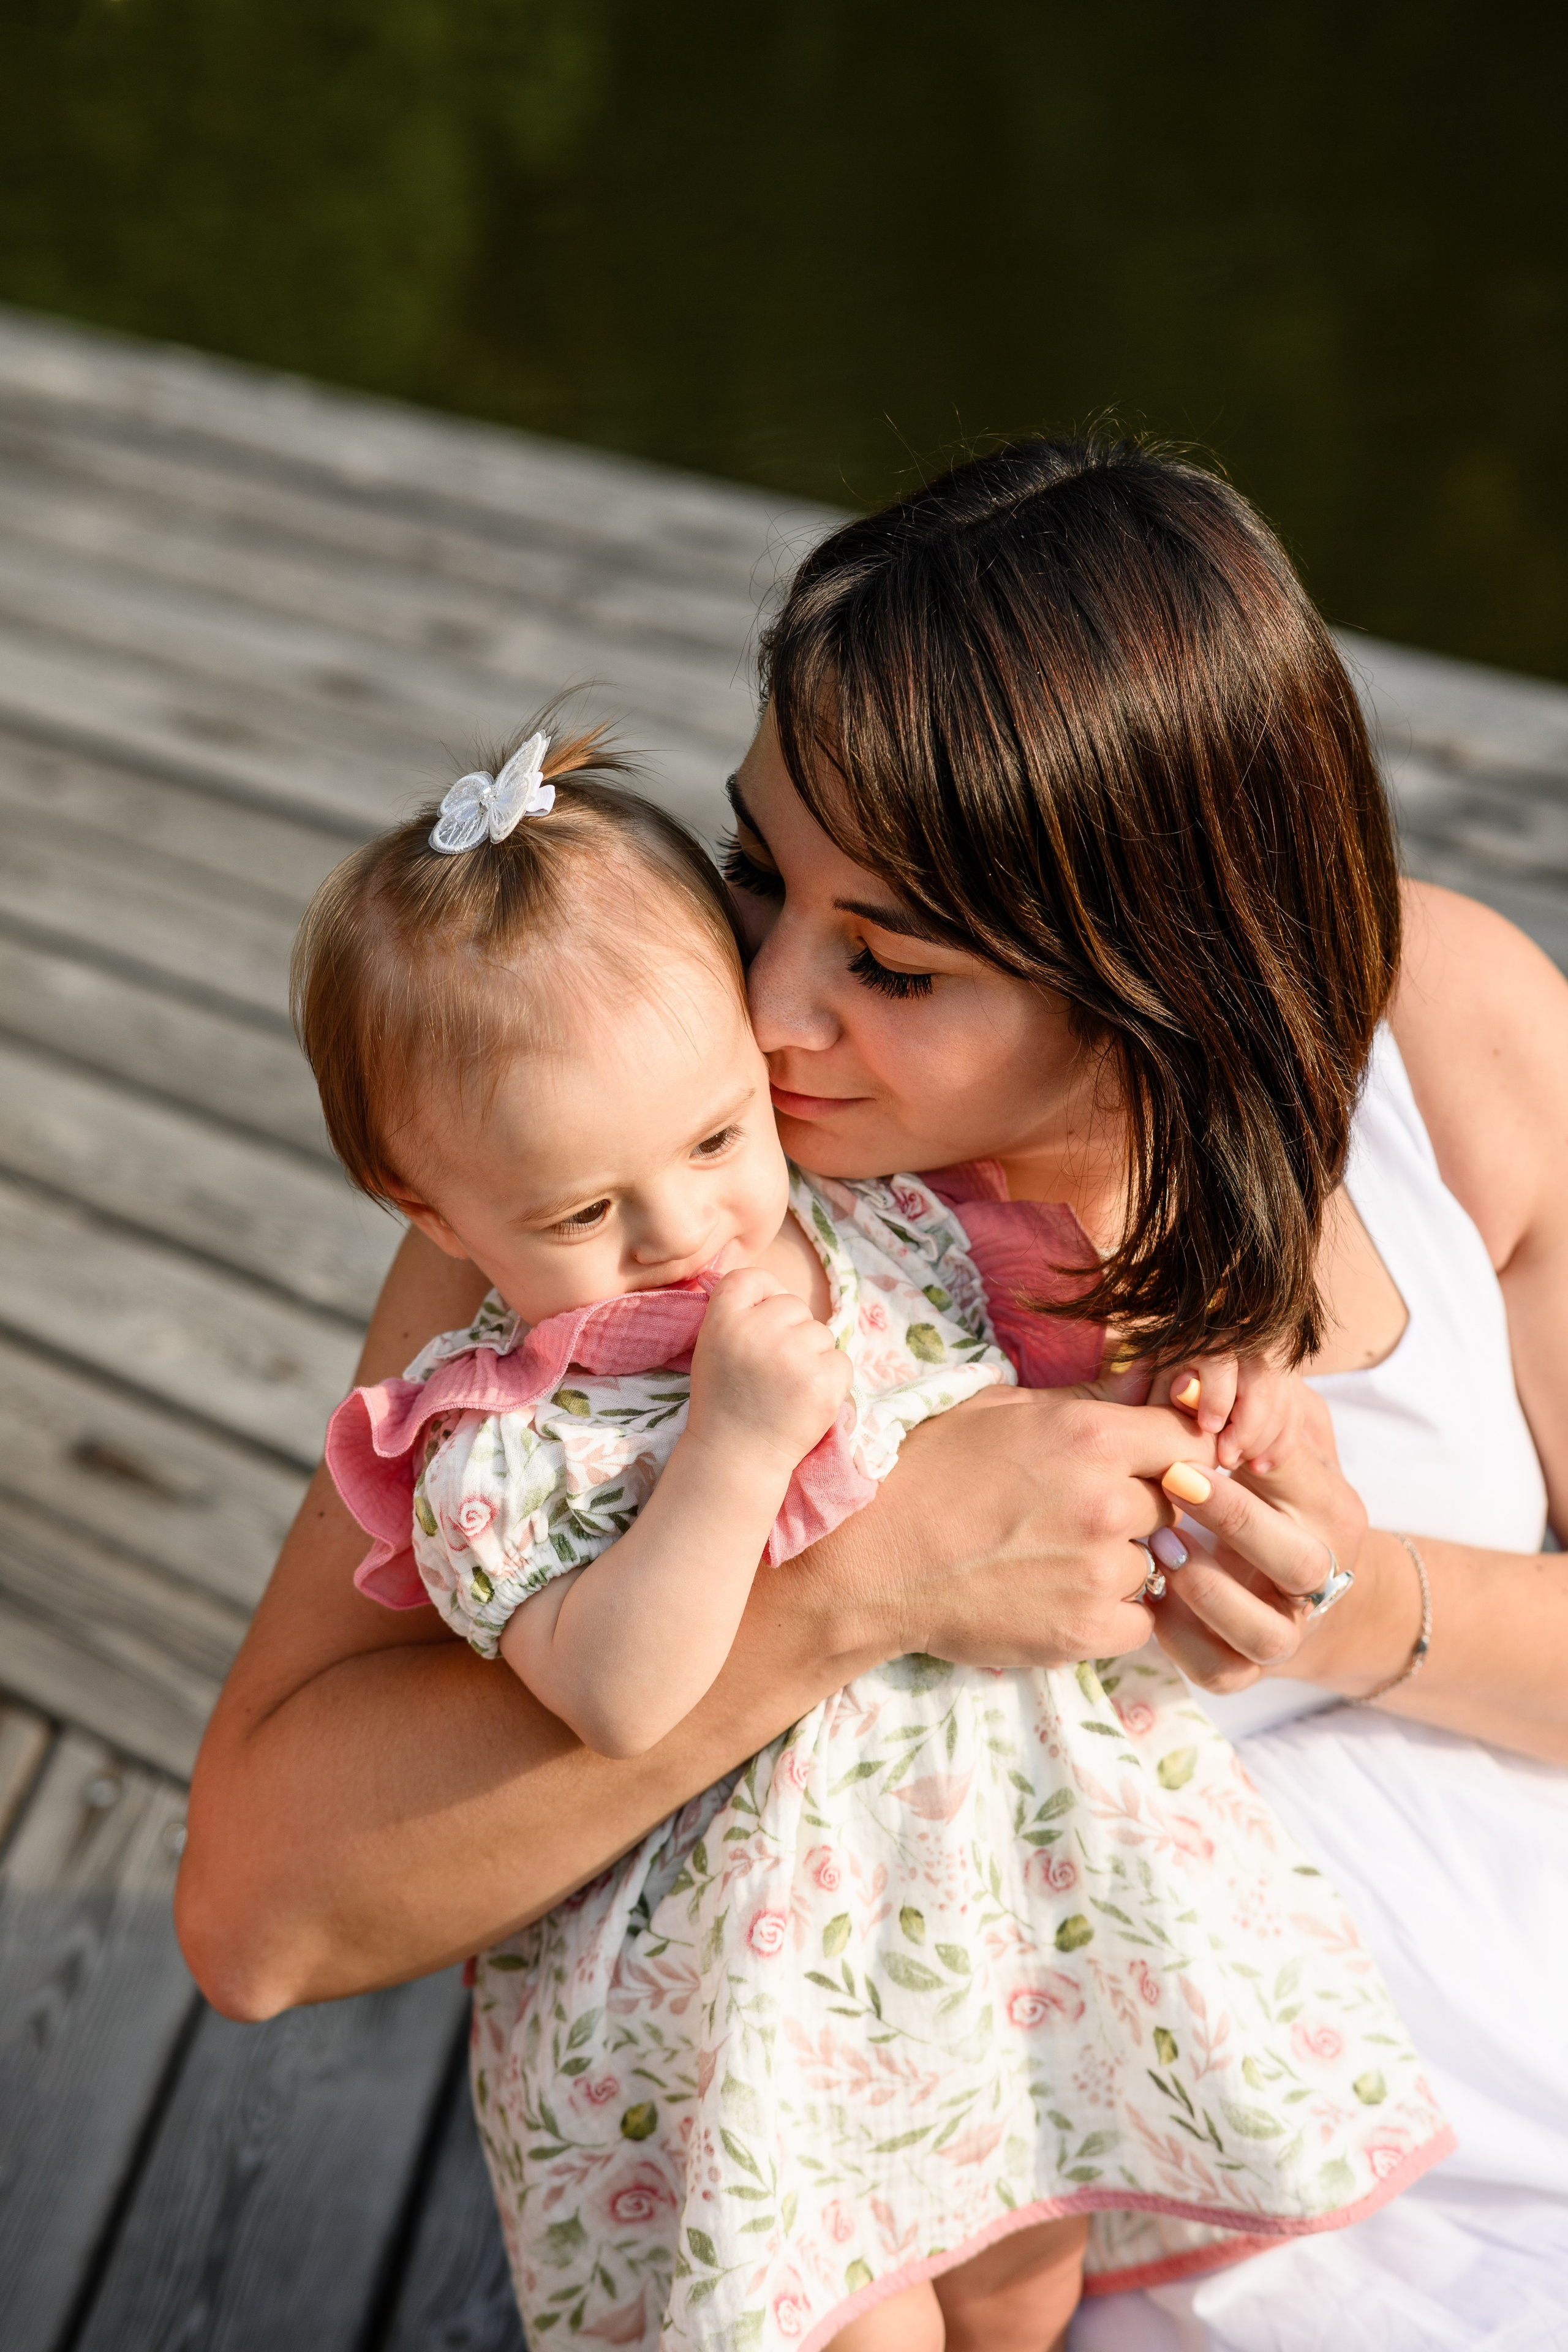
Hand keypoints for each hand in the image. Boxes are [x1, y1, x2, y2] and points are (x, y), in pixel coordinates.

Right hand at [686, 1267, 853, 1471]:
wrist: (736, 1457)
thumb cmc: (725, 1400)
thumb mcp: (712, 1346)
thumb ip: (736, 1313)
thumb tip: (773, 1286)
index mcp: (723, 1320)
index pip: (752, 1277)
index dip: (763, 1294)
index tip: (761, 1321)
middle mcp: (758, 1331)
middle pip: (793, 1305)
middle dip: (790, 1332)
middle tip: (771, 1369)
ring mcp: (793, 1356)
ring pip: (820, 1333)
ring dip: (812, 1356)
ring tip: (786, 1388)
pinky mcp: (823, 1381)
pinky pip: (841, 1360)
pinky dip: (830, 1379)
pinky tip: (805, 1399)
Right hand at [855, 1384, 1215, 1668]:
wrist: (871, 1559)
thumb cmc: (926, 1471)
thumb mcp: (1001, 1410)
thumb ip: (1086, 1400)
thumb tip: (1145, 1385)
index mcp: (1091, 1436)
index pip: (1189, 1439)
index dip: (1175, 1451)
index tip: (1154, 1463)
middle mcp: (1107, 1502)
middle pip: (1175, 1503)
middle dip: (1142, 1505)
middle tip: (1086, 1511)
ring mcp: (1098, 1572)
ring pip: (1153, 1564)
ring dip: (1122, 1561)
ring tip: (1059, 1556)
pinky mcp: (1085, 1631)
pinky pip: (1140, 1622)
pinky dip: (1113, 1614)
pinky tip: (1064, 1596)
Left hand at [1150, 1388, 1374, 1691]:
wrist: (1285, 1582)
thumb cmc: (1262, 1484)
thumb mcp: (1270, 1429)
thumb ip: (1249, 1399)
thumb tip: (1193, 1377)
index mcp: (1332, 1508)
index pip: (1301, 1473)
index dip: (1254, 1441)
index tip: (1200, 1413)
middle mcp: (1323, 1576)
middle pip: (1299, 1562)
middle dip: (1236, 1519)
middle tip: (1175, 1479)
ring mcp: (1287, 1630)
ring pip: (1263, 1630)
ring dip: (1207, 1587)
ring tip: (1159, 1546)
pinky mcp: (1244, 1670)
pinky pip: (1218, 1669)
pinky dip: (1180, 1638)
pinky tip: (1151, 1598)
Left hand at [1164, 1352, 1304, 1472]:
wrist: (1183, 1384)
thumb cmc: (1160, 1386)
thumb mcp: (1152, 1386)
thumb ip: (1161, 1392)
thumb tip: (1183, 1391)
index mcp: (1205, 1339)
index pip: (1221, 1360)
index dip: (1217, 1395)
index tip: (1208, 1427)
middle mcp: (1243, 1344)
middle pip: (1260, 1381)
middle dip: (1246, 1427)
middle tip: (1225, 1459)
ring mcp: (1269, 1364)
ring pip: (1281, 1400)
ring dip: (1263, 1439)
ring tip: (1237, 1465)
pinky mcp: (1286, 1385)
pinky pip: (1294, 1414)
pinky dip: (1281, 1444)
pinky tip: (1260, 1467)